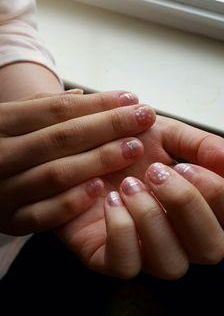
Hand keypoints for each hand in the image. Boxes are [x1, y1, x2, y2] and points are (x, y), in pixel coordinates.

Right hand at [0, 90, 155, 234]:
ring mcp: (4, 190)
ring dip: (99, 161)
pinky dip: (72, 202)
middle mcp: (0, 154)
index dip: (98, 104)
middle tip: (144, 118)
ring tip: (133, 149)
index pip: (57, 109)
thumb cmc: (2, 143)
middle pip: (62, 138)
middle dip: (109, 126)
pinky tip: (101, 188)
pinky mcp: (10, 220)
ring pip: (56, 174)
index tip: (131, 98)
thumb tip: (81, 95)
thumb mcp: (12, 118)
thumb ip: (42, 107)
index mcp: (1, 122)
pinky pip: (43, 214)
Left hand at [57, 115, 223, 278]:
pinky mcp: (107, 257)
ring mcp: (145, 251)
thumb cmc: (126, 144)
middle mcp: (179, 237)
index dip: (216, 195)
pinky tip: (110, 200)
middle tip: (157, 173)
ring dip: (152, 218)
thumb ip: (200, 145)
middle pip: (209, 249)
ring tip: (129, 185)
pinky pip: (126, 265)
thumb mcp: (166, 135)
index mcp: (198, 208)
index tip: (185, 166)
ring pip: (171, 264)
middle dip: (186, 206)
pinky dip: (121, 231)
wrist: (82, 148)